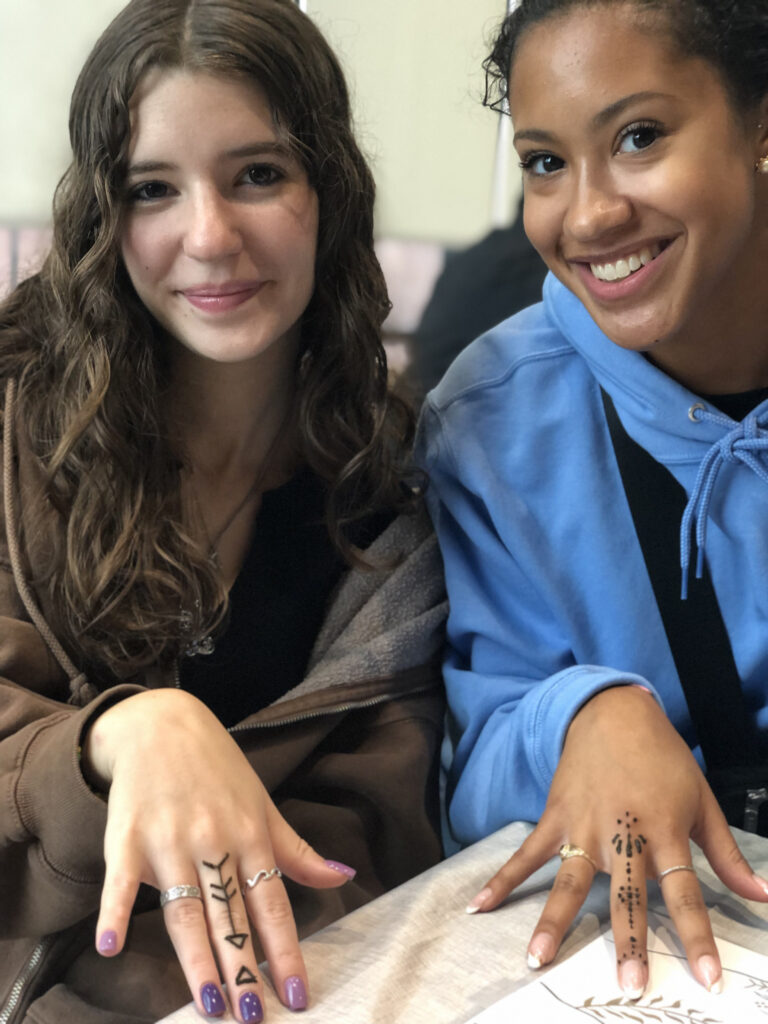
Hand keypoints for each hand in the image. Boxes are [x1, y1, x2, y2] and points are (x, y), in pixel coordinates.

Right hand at [83, 688, 353, 1020]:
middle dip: (243, 967)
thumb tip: (343, 876)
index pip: (273, 904)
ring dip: (197, 959)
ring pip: (185, 910)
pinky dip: (115, 911)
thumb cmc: (219, 770)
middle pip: (230, 916)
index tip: (297, 996)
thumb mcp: (264, 806)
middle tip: (252, 1016)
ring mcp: (169, 840)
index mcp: (251, 836)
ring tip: (210, 1004)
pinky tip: (112, 947)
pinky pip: (121, 881)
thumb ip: (297, 851)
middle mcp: (214, 841)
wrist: (162, 724)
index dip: (286, 952)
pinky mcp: (128, 837)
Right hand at [465, 686, 767, 996]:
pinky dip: (501, 880)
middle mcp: (621, 831)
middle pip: (626, 894)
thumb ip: (726, 853)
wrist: (612, 712)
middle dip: (628, 941)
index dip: (697, 936)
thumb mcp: (702, 799)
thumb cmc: (663, 757)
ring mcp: (583, 826)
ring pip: (569, 881)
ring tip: (538, 959)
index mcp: (663, 827)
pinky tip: (479, 906)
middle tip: (629, 985)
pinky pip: (526, 854)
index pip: (685, 891)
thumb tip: (762, 896)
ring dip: (553, 921)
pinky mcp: (555, 818)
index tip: (708, 977)